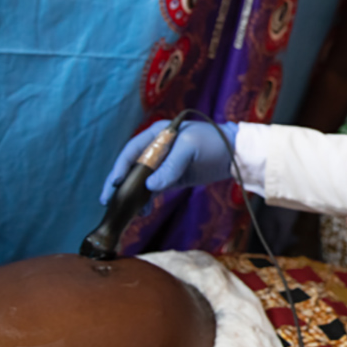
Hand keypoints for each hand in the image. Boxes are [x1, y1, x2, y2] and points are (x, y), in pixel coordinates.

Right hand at [99, 121, 239, 203]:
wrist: (237, 154)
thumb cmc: (214, 143)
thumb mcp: (191, 149)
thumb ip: (170, 166)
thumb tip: (149, 187)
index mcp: (159, 134)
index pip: (132, 150)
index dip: (121, 166)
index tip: (115, 184)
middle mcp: (157, 148)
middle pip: (132, 166)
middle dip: (120, 184)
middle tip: (109, 202)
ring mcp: (164, 164)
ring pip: (141, 180)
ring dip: (133, 195)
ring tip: (128, 212)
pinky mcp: (172, 177)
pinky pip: (154, 189)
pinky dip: (147, 200)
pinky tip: (144, 211)